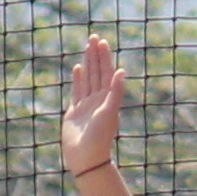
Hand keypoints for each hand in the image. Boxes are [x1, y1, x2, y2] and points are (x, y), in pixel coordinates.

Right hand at [60, 35, 124, 178]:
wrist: (86, 157)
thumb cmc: (100, 137)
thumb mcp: (109, 112)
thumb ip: (116, 92)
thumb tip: (121, 70)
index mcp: (108, 98)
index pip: (106, 72)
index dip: (104, 57)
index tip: (101, 41)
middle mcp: (98, 99)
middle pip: (97, 72)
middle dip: (96, 55)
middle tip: (94, 37)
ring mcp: (87, 105)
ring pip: (88, 79)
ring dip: (88, 63)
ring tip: (87, 48)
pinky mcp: (75, 112)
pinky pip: (77, 91)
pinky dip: (79, 79)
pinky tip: (78, 68)